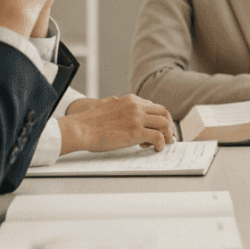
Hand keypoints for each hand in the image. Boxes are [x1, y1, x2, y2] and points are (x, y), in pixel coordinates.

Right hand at [58, 95, 174, 153]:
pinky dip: (161, 144)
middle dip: (168, 125)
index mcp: (130, 100)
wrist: (81, 128)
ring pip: (165, 123)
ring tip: (163, 144)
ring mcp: (137, 118)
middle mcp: (136, 106)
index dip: (158, 118)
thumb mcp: (107, 106)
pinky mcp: (136, 132)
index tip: (158, 128)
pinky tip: (156, 149)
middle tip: (167, 136)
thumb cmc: (89, 122)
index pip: (153, 107)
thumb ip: (119, 107)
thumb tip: (122, 110)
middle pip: (164, 112)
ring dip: (167, 135)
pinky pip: (158, 137)